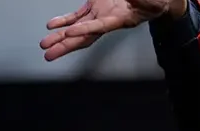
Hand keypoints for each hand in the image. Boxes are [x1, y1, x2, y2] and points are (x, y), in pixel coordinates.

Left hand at [40, 0, 187, 61]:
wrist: (153, 1)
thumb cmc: (154, 2)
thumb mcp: (151, 0)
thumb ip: (140, 0)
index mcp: (121, 20)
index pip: (100, 27)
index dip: (85, 31)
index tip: (69, 34)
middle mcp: (107, 21)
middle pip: (84, 37)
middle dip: (65, 46)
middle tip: (49, 55)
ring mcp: (100, 15)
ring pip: (77, 28)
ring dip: (60, 37)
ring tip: (45, 45)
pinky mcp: (96, 7)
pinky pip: (77, 16)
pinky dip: (64, 21)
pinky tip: (51, 26)